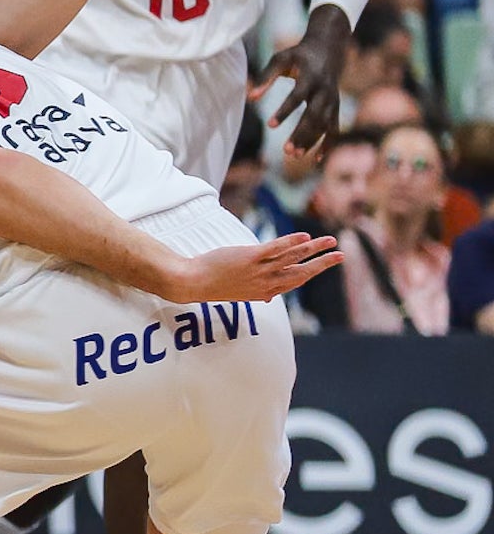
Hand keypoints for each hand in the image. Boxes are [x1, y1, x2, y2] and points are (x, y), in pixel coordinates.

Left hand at [158, 232, 340, 303]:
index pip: (295, 281)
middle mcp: (266, 283)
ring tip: (330, 240)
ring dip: (313, 249)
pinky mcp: (249, 258)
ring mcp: (258, 270)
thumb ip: (259, 292)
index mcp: (265, 291)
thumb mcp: (240, 292)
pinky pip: (274, 250)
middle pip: (301, 273)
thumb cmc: (215, 285)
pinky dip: (290, 242)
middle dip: (322, 263)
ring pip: (292, 258)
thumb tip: (270, 297)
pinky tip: (305, 236)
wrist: (192, 282)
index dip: (313, 271)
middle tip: (341, 254)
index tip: (328, 263)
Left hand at [256, 13, 353, 152]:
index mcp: (311, 77)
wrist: (329, 47)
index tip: (270, 125)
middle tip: (285, 150)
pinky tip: (317, 160)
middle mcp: (325, 90)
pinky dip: (328, 143)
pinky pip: (334, 128)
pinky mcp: (336, 107)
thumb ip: (265, 77)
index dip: (285, 111)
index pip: (298, 97)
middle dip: (301, 133)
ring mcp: (333, 100)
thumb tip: (250, 97)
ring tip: (294, 156)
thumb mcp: (280, 59)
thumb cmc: (299, 55)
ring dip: (312, 141)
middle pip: (315, 115)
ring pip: (325, 124)